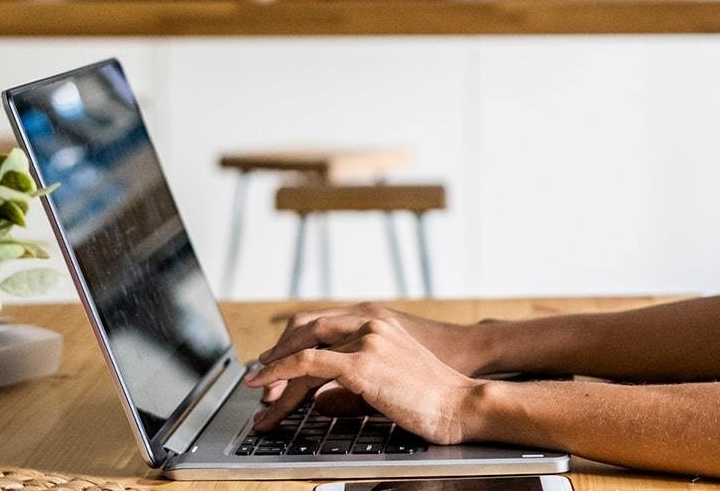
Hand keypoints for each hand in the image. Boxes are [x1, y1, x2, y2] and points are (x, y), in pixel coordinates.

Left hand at [257, 303, 487, 387]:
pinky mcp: (362, 363)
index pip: (323, 321)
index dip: (294, 341)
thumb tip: (321, 399)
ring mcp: (366, 339)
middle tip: (260, 378)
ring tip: (259, 396)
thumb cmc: (433, 394)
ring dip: (275, 373)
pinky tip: (268, 390)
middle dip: (278, 353)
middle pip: (306, 327)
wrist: (460, 400)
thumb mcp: (391, 376)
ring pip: (304, 348)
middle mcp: (370, 321)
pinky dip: (281, 375)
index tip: (276, 362)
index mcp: (378, 320)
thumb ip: (357, 378)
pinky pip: (308, 364)